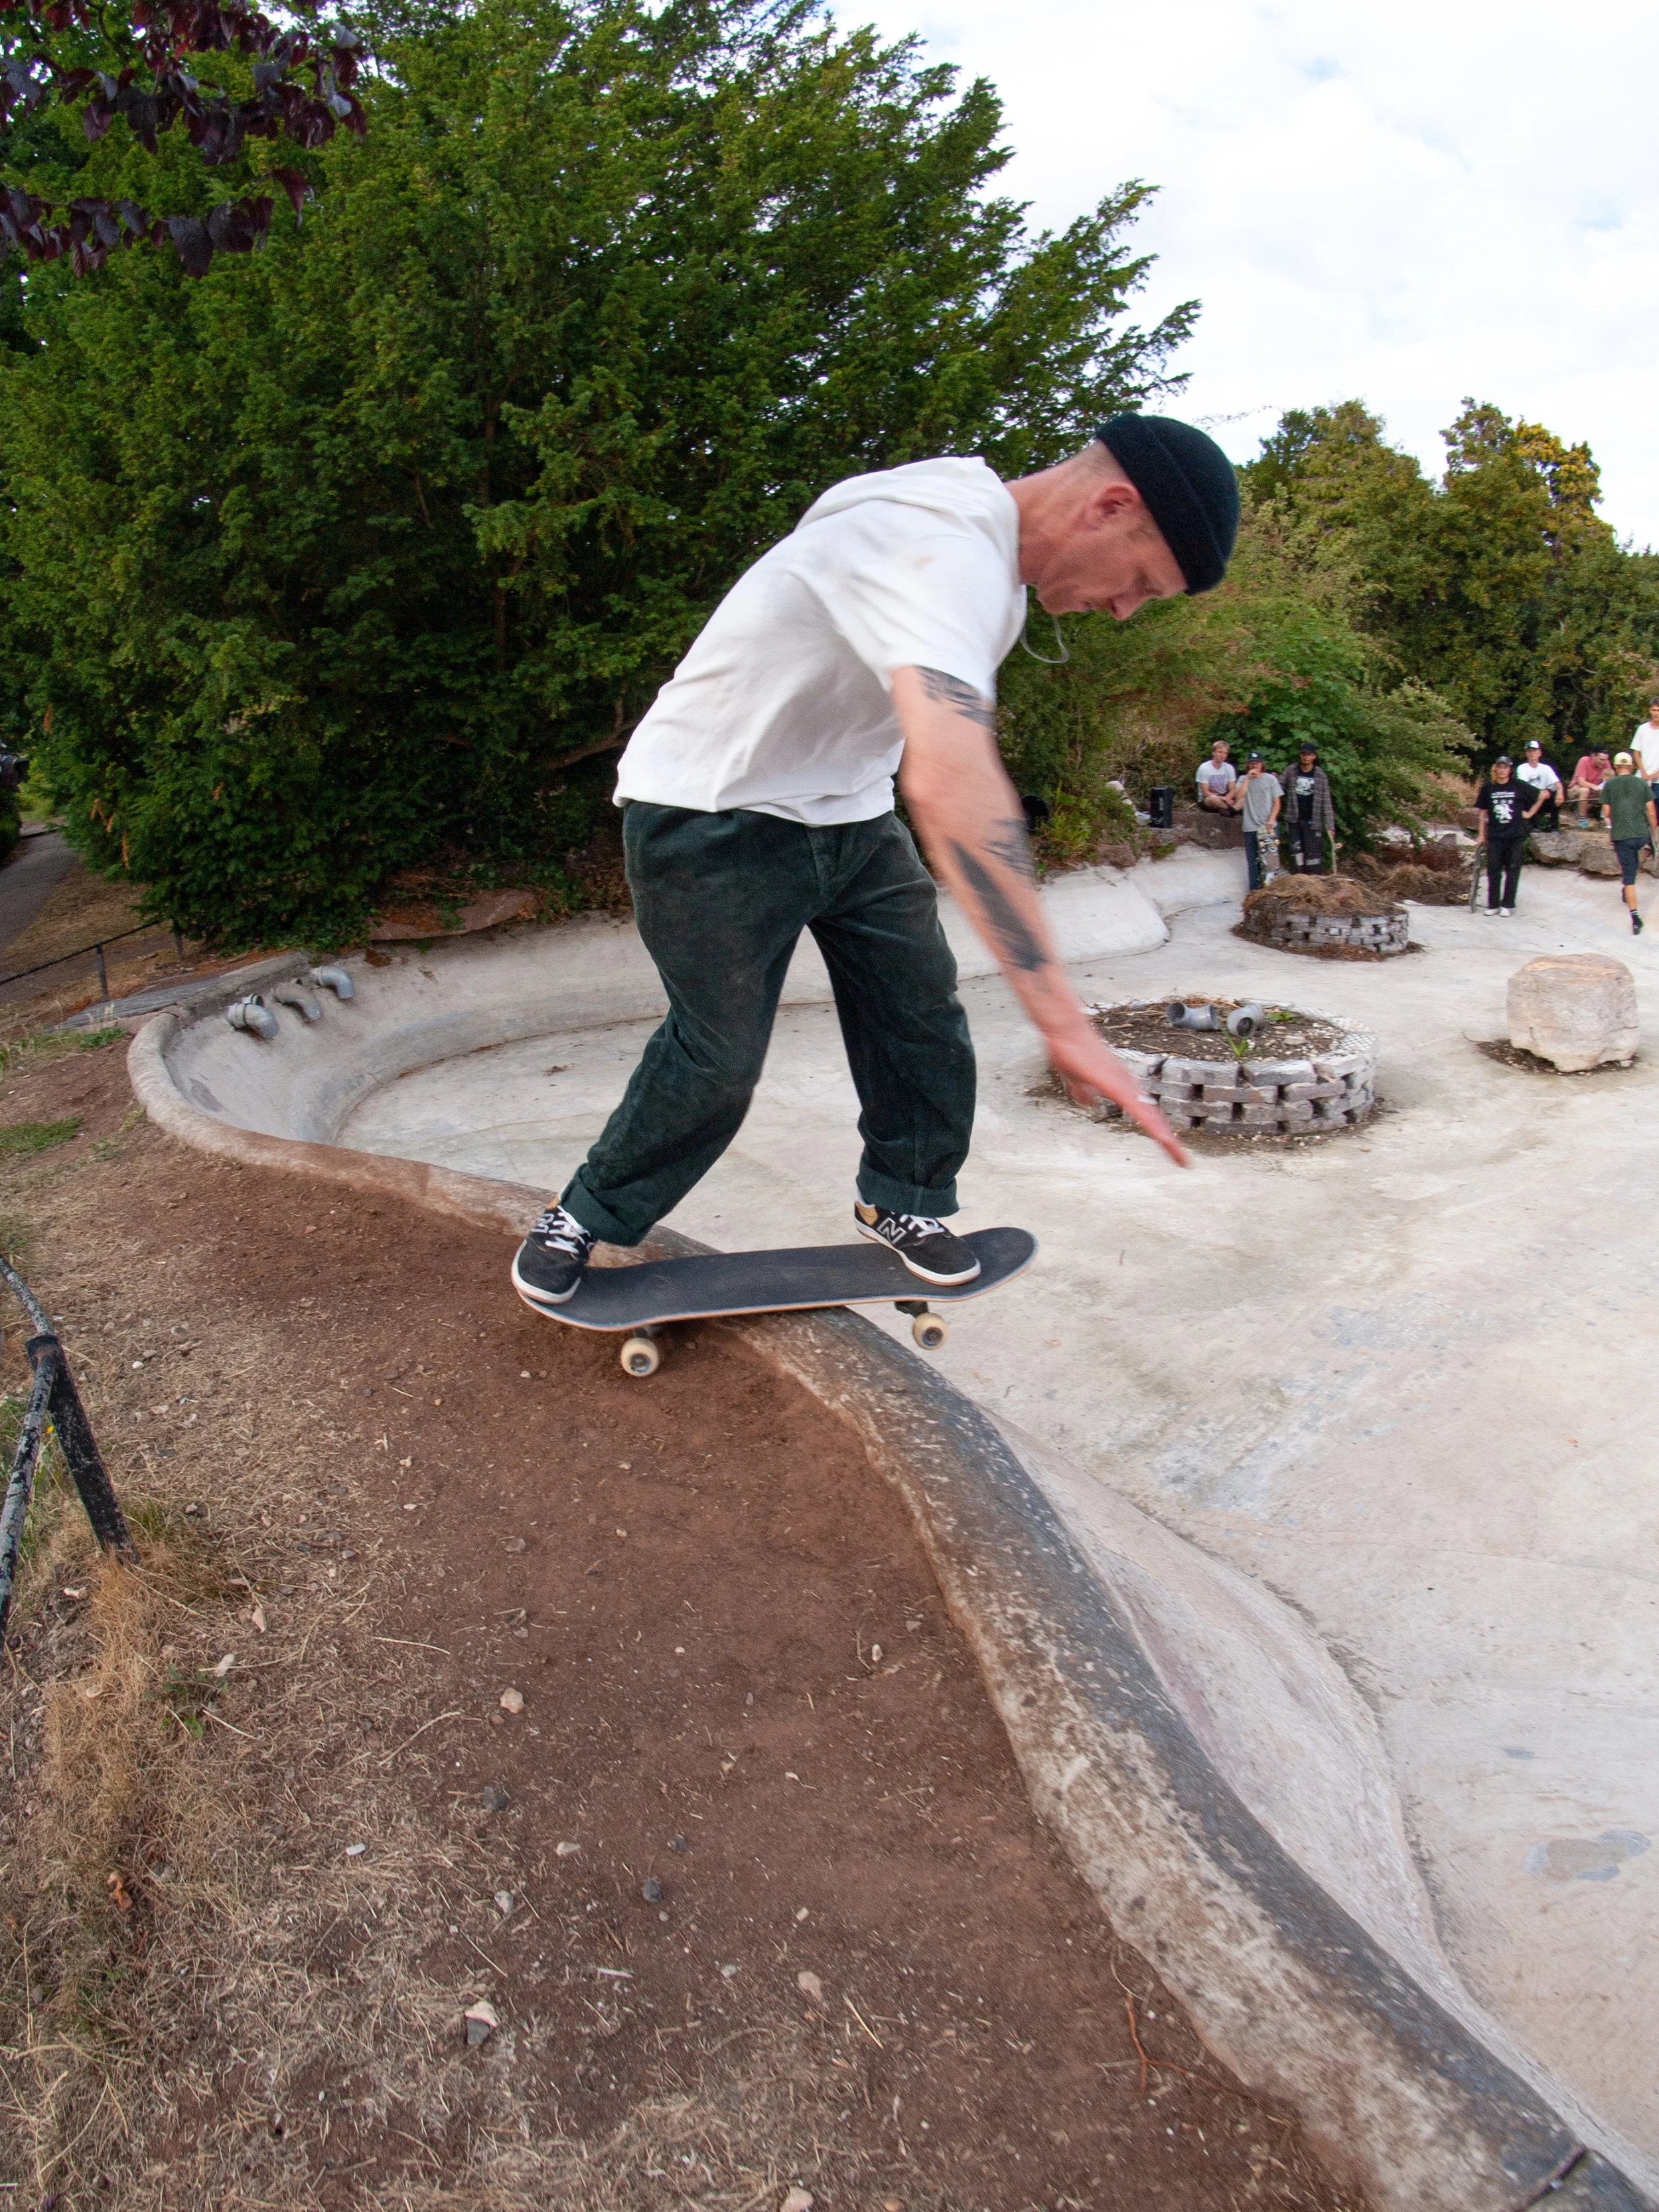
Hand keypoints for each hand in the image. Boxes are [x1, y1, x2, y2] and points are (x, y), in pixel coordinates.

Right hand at [1046, 1022, 1189, 1167]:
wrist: (1065, 1030)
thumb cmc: (1070, 1050)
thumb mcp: (1076, 1079)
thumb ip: (1083, 1091)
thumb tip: (1089, 1102)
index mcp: (1121, 1086)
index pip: (1144, 1113)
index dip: (1157, 1130)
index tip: (1168, 1148)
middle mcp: (1128, 1085)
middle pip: (1153, 1117)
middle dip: (1169, 1141)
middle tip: (1182, 1161)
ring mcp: (1124, 1085)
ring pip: (1150, 1116)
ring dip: (1165, 1138)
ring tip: (1179, 1157)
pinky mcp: (1116, 1085)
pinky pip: (1137, 1109)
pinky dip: (1151, 1125)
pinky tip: (1161, 1138)